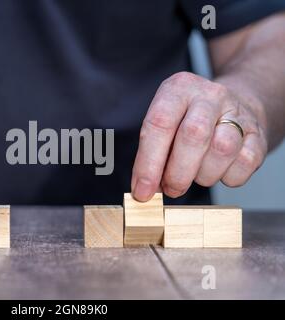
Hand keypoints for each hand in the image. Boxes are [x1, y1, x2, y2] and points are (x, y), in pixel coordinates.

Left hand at [131, 72, 267, 201]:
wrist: (234, 105)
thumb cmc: (188, 119)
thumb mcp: (164, 122)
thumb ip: (150, 153)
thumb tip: (144, 190)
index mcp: (178, 88)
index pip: (159, 124)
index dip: (148, 163)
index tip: (142, 191)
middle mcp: (210, 95)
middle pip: (193, 135)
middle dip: (177, 173)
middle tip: (170, 189)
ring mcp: (237, 112)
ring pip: (221, 150)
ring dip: (203, 175)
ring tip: (196, 174)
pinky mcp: (258, 133)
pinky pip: (244, 163)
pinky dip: (228, 177)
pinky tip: (218, 170)